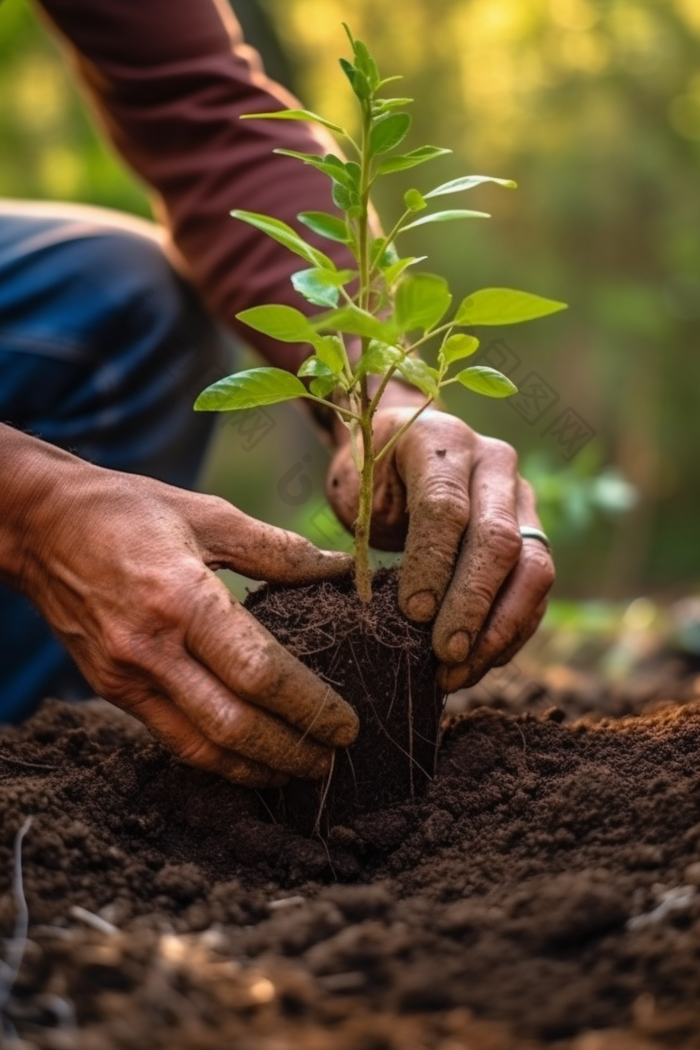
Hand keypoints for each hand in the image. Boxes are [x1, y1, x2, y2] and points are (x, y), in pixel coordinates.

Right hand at [20, 458, 357, 785]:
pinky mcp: (110, 689)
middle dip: (289, 752)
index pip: (259, 672)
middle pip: (233, 725)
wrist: (40, 525)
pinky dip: (213, 756)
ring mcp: (126, 676)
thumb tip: (337, 567)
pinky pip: (169, 737)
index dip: (309, 707)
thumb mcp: (208, 514)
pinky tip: (245, 757)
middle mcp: (151, 648)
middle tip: (331, 760)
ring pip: (199, 746)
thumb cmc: (129, 510)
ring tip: (296, 771)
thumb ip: (277, 549)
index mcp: (183, 599)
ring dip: (254, 769)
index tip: (346, 724)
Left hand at [327, 407, 554, 691]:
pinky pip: (536, 590)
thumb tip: (395, 610)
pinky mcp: (534, 533)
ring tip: (458, 672)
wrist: (402, 447)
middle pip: (498, 540)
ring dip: (499, 629)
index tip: (412, 614)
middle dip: (472, 604)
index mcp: (442, 442)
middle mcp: (494, 463)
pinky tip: (478, 664)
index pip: (445, 507)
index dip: (431, 564)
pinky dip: (511, 632)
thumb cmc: (370, 473)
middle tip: (444, 654)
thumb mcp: (357, 486)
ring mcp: (521, 498)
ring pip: (533, 568)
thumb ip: (370, 530)